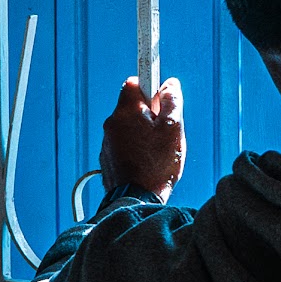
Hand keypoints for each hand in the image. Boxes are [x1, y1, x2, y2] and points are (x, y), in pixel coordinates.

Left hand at [100, 76, 184, 201]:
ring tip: (157, 151)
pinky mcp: (107, 158)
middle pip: (132, 106)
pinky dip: (134, 147)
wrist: (136, 199)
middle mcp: (112, 122)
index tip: (161, 96)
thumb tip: (170, 85)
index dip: (150, 86)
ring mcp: (107, 141)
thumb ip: (172, 101)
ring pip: (128, 126)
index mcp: (127, 110)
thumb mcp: (173, 128)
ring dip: (141, 132)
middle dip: (149, 113)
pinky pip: (123, 144)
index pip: (135, 81)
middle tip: (165, 129)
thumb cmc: (157, 164)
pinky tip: (147, 162)